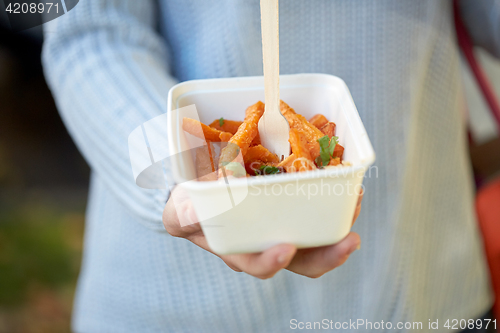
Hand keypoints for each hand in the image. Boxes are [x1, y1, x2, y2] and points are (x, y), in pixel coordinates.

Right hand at [163, 187, 361, 278]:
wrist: (202, 193)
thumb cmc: (190, 208)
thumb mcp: (181, 210)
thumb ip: (184, 215)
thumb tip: (193, 214)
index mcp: (240, 251)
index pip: (259, 265)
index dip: (273, 262)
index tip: (286, 248)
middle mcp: (267, 245)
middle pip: (301, 261)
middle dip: (328, 255)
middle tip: (349, 240)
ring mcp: (282, 228)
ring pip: (315, 239)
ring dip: (338, 227)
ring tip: (354, 203)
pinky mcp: (292, 210)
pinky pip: (316, 212)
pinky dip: (332, 203)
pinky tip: (345, 185)